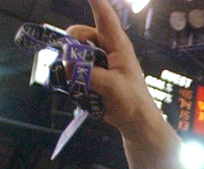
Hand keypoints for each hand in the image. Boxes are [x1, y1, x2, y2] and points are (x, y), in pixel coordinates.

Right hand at [67, 0, 156, 134]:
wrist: (136, 123)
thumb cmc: (132, 101)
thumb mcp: (112, 86)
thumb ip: (89, 74)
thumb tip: (67, 66)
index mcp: (117, 44)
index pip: (105, 16)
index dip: (95, 0)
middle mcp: (106, 48)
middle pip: (79, 35)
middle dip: (71, 46)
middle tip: (70, 65)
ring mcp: (98, 61)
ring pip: (74, 53)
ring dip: (70, 65)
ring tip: (79, 83)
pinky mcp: (92, 74)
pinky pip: (74, 68)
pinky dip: (71, 76)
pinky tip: (79, 89)